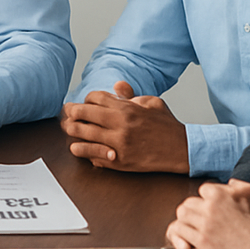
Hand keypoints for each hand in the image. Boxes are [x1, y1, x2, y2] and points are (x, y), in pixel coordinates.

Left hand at [60, 81, 188, 172]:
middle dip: (72, 112)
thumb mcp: (151, 102)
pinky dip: (83, 151)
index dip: (87, 99)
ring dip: (73, 131)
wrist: (182, 150)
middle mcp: (120, 125)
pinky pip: (94, 155)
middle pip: (84, 114)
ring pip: (84, 135)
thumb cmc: (166, 125)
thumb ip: (131, 95)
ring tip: (68, 129)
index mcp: (127, 108)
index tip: (85, 103)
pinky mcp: (120, 162)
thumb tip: (117, 86)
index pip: (95, 98)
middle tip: (67, 113)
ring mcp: (118, 144)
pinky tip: (77, 148)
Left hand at [166, 179, 249, 248]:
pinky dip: (182, 233)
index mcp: (219, 194)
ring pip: (182, 215)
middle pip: (188, 202)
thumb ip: (238, 185)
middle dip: (192, 210)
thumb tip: (230, 182)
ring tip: (193, 228)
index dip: (206, 200)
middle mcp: (211, 206)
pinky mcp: (203, 240)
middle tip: (198, 219)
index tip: (210, 209)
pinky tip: (191, 238)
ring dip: (186, 221)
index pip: (202, 190)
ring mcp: (205, 223)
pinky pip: (180, 230)